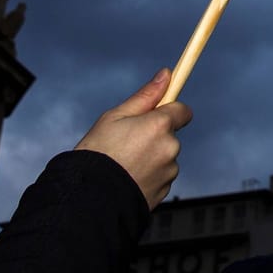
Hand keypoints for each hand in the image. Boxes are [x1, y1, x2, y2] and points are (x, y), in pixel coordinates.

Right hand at [74, 69, 191, 208]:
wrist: (89, 198)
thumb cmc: (98, 153)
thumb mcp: (115, 117)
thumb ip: (145, 96)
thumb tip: (166, 74)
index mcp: (160, 125)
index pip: (182, 111)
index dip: (170, 110)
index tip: (158, 113)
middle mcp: (170, 147)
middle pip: (170, 135)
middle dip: (154, 136)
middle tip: (126, 143)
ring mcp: (169, 171)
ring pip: (164, 157)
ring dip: (151, 157)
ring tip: (124, 164)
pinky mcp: (164, 190)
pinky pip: (160, 176)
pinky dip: (149, 175)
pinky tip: (128, 179)